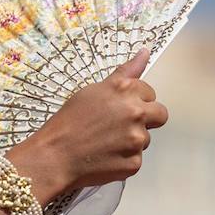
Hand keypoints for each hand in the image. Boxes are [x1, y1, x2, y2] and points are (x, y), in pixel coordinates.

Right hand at [10, 48, 169, 197]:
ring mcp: (137, 140)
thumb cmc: (68, 122)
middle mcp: (135, 113)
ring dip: (131, 140)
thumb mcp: (93, 90)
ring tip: (105, 143)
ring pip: (145, 138)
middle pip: (160, 114)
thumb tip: (146, 52)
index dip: (135, 99)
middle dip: (146, 119)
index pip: (149, 92)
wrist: (54, 156)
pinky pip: (136, 159)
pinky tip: (104, 157)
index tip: (118, 107)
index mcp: (125, 91)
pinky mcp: (135, 163)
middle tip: (120, 125)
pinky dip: (123, 159)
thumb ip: (124, 73)